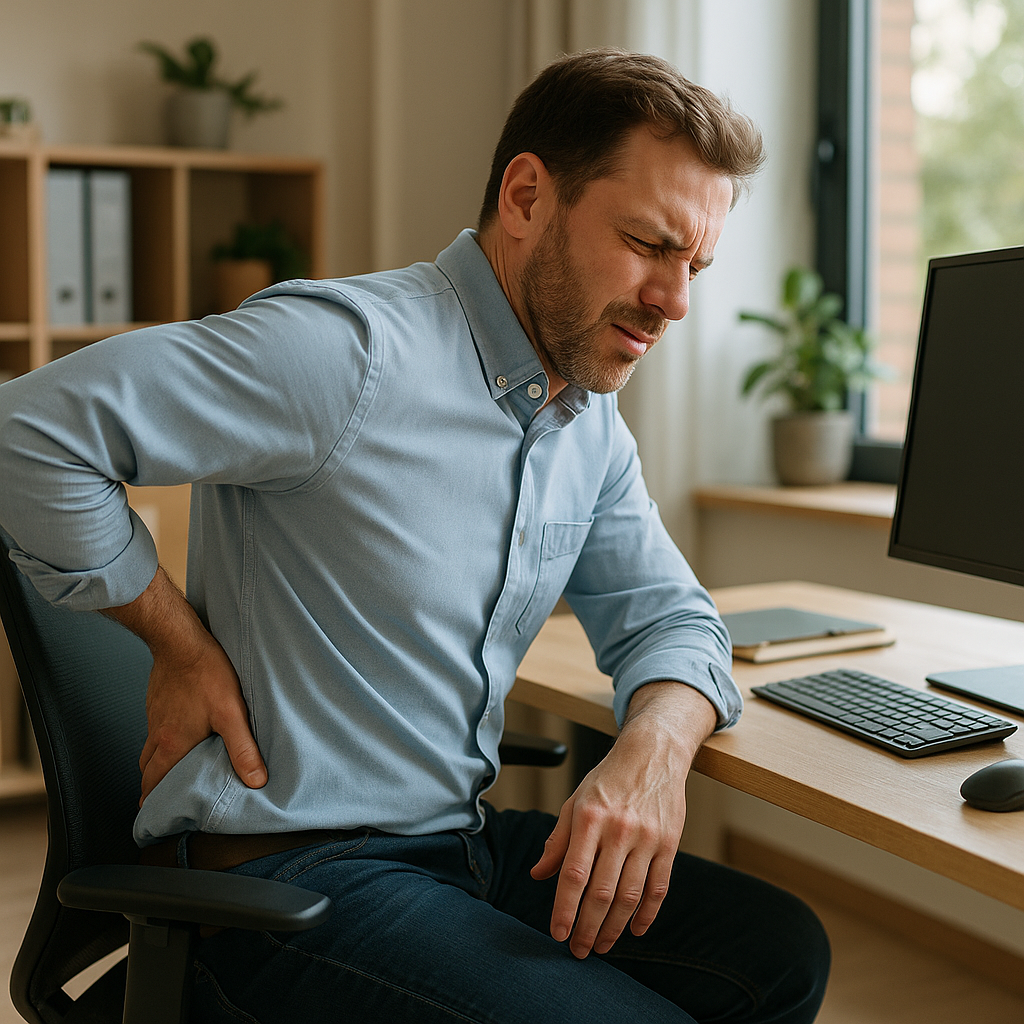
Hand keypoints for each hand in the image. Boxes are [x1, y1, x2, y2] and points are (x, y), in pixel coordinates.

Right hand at [104, 566, 266, 804]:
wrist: (180, 639)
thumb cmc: (206, 674)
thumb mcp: (232, 713)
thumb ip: (243, 749)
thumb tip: (256, 781)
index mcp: (172, 743)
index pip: (154, 782)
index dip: (152, 803)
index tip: (149, 819)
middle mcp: (157, 733)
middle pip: (147, 769)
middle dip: (151, 788)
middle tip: (157, 801)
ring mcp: (154, 715)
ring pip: (148, 749)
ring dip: (154, 764)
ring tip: (167, 772)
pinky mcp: (157, 700)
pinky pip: (153, 728)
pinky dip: (160, 740)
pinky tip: (176, 734)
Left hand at [530, 682, 715, 957]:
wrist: (652, 753)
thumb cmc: (608, 778)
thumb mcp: (575, 801)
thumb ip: (557, 840)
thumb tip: (539, 874)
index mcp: (590, 819)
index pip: (574, 874)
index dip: (565, 909)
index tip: (558, 933)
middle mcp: (619, 830)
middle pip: (602, 893)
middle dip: (588, 928)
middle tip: (579, 950)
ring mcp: (647, 838)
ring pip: (630, 896)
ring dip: (614, 927)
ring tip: (602, 945)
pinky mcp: (669, 844)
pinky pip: (658, 887)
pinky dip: (647, 914)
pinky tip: (635, 930)